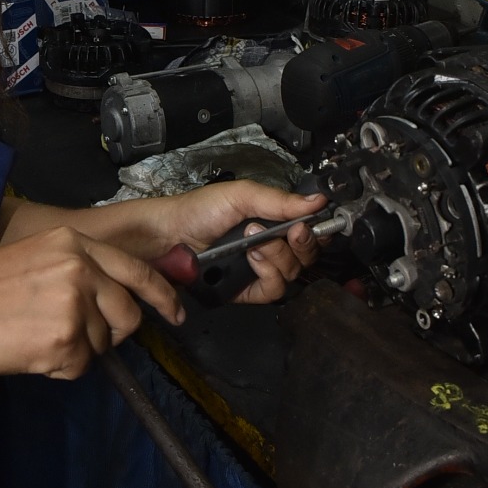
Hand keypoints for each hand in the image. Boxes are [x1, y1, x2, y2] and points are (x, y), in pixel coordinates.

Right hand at [0, 227, 185, 379]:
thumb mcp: (35, 257)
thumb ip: (77, 269)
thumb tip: (113, 300)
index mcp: (73, 241)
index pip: (135, 269)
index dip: (161, 295)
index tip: (176, 313)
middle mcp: (80, 266)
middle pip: (128, 313)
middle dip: (113, 333)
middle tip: (81, 341)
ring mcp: (75, 302)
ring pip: (104, 343)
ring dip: (78, 351)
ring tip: (38, 339)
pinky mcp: (66, 338)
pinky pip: (81, 366)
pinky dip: (59, 368)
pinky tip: (30, 352)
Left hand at [159, 181, 325, 305]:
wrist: (169, 235)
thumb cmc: (200, 210)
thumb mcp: (241, 195)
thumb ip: (280, 200)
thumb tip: (318, 201)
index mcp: (273, 222)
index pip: (310, 232)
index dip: (317, 232)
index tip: (310, 226)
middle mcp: (270, 247)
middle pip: (306, 256)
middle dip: (301, 243)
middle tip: (289, 231)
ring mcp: (259, 270)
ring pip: (292, 273)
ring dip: (277, 255)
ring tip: (253, 239)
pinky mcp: (248, 291)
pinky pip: (274, 290)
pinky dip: (268, 273)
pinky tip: (252, 258)